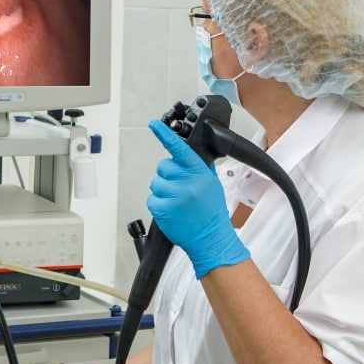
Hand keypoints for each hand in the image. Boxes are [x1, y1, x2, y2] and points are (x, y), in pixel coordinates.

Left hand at [147, 120, 249, 278]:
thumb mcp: (212, 184)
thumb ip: (200, 168)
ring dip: (163, 191)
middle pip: (163, 167)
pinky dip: (158, 204)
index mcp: (199, 173)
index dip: (164, 135)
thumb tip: (187, 153)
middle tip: (180, 188)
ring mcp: (174, 196)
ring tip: (178, 202)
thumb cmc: (211, 212)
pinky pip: (151, 199)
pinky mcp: (163, 209)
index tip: (153, 125)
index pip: (180, 149)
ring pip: (156, 183)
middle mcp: (187, 182)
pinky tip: (171, 210)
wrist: (211, 238)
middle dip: (168, 175)